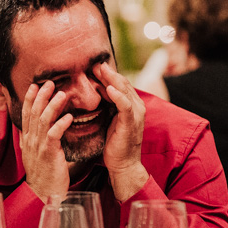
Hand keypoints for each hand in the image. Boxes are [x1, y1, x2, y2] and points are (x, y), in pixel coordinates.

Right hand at [19, 81, 72, 199]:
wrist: (43, 193)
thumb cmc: (44, 174)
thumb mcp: (34, 154)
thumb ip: (34, 139)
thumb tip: (32, 128)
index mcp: (28, 139)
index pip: (26, 114)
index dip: (30, 99)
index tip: (35, 85)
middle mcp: (31, 140)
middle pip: (33, 113)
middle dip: (41, 96)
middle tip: (49, 82)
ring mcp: (38, 146)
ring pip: (43, 120)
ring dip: (52, 105)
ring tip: (61, 93)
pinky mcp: (49, 153)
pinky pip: (54, 135)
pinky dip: (61, 124)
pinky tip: (68, 116)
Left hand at [95, 62, 147, 200]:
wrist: (123, 164)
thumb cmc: (114, 144)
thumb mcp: (108, 120)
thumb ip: (105, 107)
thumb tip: (91, 95)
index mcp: (130, 105)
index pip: (120, 83)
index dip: (108, 74)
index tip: (93, 66)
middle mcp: (136, 106)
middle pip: (122, 83)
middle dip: (108, 72)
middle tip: (94, 63)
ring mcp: (135, 114)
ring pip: (124, 90)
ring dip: (112, 79)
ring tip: (100, 69)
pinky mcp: (131, 122)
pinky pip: (125, 105)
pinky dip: (118, 96)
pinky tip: (109, 89)